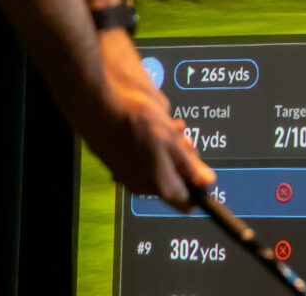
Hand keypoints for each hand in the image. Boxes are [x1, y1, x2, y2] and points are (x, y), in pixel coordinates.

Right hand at [88, 29, 215, 209]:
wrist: (98, 106)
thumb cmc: (134, 121)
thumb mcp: (170, 140)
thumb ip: (189, 165)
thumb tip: (206, 181)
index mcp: (159, 185)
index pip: (187, 199)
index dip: (198, 183)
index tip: (201, 166)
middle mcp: (142, 185)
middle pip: (173, 180)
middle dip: (182, 158)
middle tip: (182, 138)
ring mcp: (128, 174)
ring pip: (158, 165)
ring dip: (167, 147)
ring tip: (167, 126)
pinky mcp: (118, 161)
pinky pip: (142, 157)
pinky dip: (150, 143)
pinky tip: (151, 125)